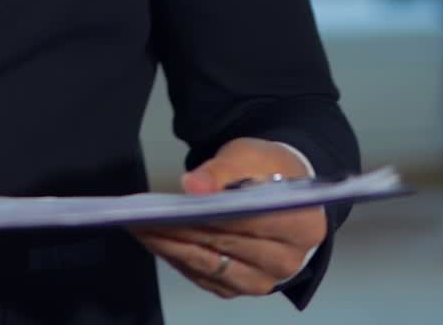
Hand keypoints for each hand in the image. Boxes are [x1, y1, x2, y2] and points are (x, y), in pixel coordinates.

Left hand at [132, 137, 326, 299]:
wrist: (282, 189)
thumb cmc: (269, 169)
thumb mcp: (250, 155)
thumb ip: (222, 170)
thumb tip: (191, 186)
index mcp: (302, 226)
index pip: (245, 223)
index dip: (205, 217)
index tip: (168, 209)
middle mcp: (289, 263)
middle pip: (225, 247)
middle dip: (180, 232)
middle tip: (141, 217)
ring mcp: (266, 280)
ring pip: (212, 267)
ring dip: (173, 248)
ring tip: (140, 228)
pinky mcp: (244, 287)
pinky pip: (207, 278)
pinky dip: (180, 259)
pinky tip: (156, 240)